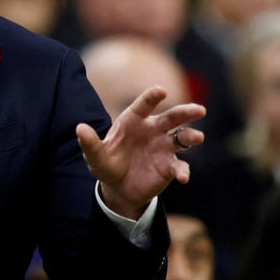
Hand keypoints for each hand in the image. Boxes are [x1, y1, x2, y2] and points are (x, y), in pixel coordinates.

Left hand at [76, 86, 205, 218]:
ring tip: (197, 138)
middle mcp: (153, 130)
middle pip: (172, 117)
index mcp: (134, 121)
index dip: (153, 97)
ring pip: (183, 137)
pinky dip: (183, 171)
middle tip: (199, 110)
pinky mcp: (170, 166)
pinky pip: (180, 166)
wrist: (118, 188)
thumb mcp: (95, 156)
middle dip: (186, 112)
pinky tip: (182, 177)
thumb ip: (89, 143)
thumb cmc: (107, 164)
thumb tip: (79, 128)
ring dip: (191, 136)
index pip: (145, 105)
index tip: (161, 90)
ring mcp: (164, 147)